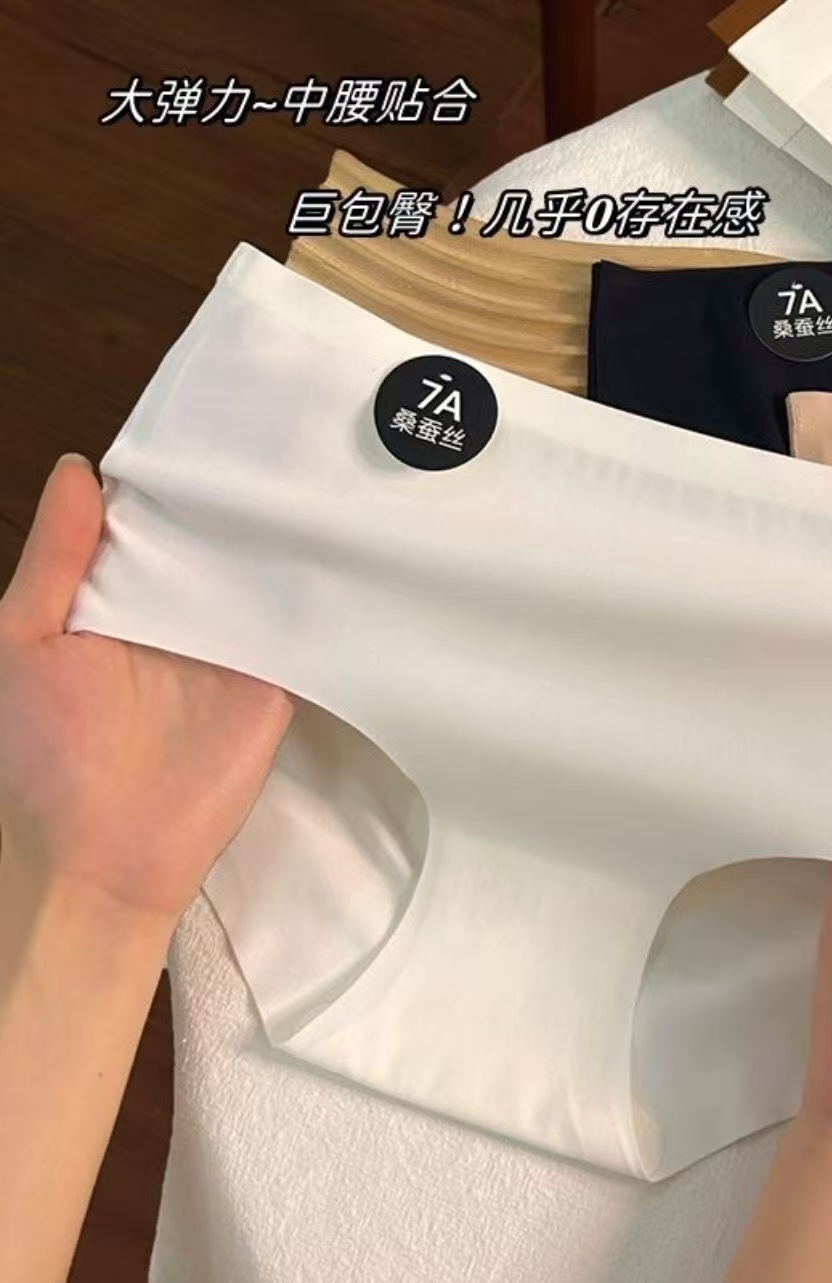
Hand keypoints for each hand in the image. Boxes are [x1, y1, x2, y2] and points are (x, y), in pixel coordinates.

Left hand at [0, 454, 292, 922]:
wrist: (104, 859)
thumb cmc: (43, 751)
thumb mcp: (25, 641)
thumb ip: (56, 560)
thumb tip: (80, 469)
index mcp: (117, 599)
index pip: (155, 523)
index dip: (177, 478)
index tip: (212, 420)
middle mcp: (179, 615)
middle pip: (217, 542)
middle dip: (242, 498)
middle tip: (283, 435)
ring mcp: (233, 647)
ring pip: (262, 577)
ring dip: (286, 539)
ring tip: (320, 473)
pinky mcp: (276, 680)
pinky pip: (300, 629)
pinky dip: (320, 594)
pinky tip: (343, 548)